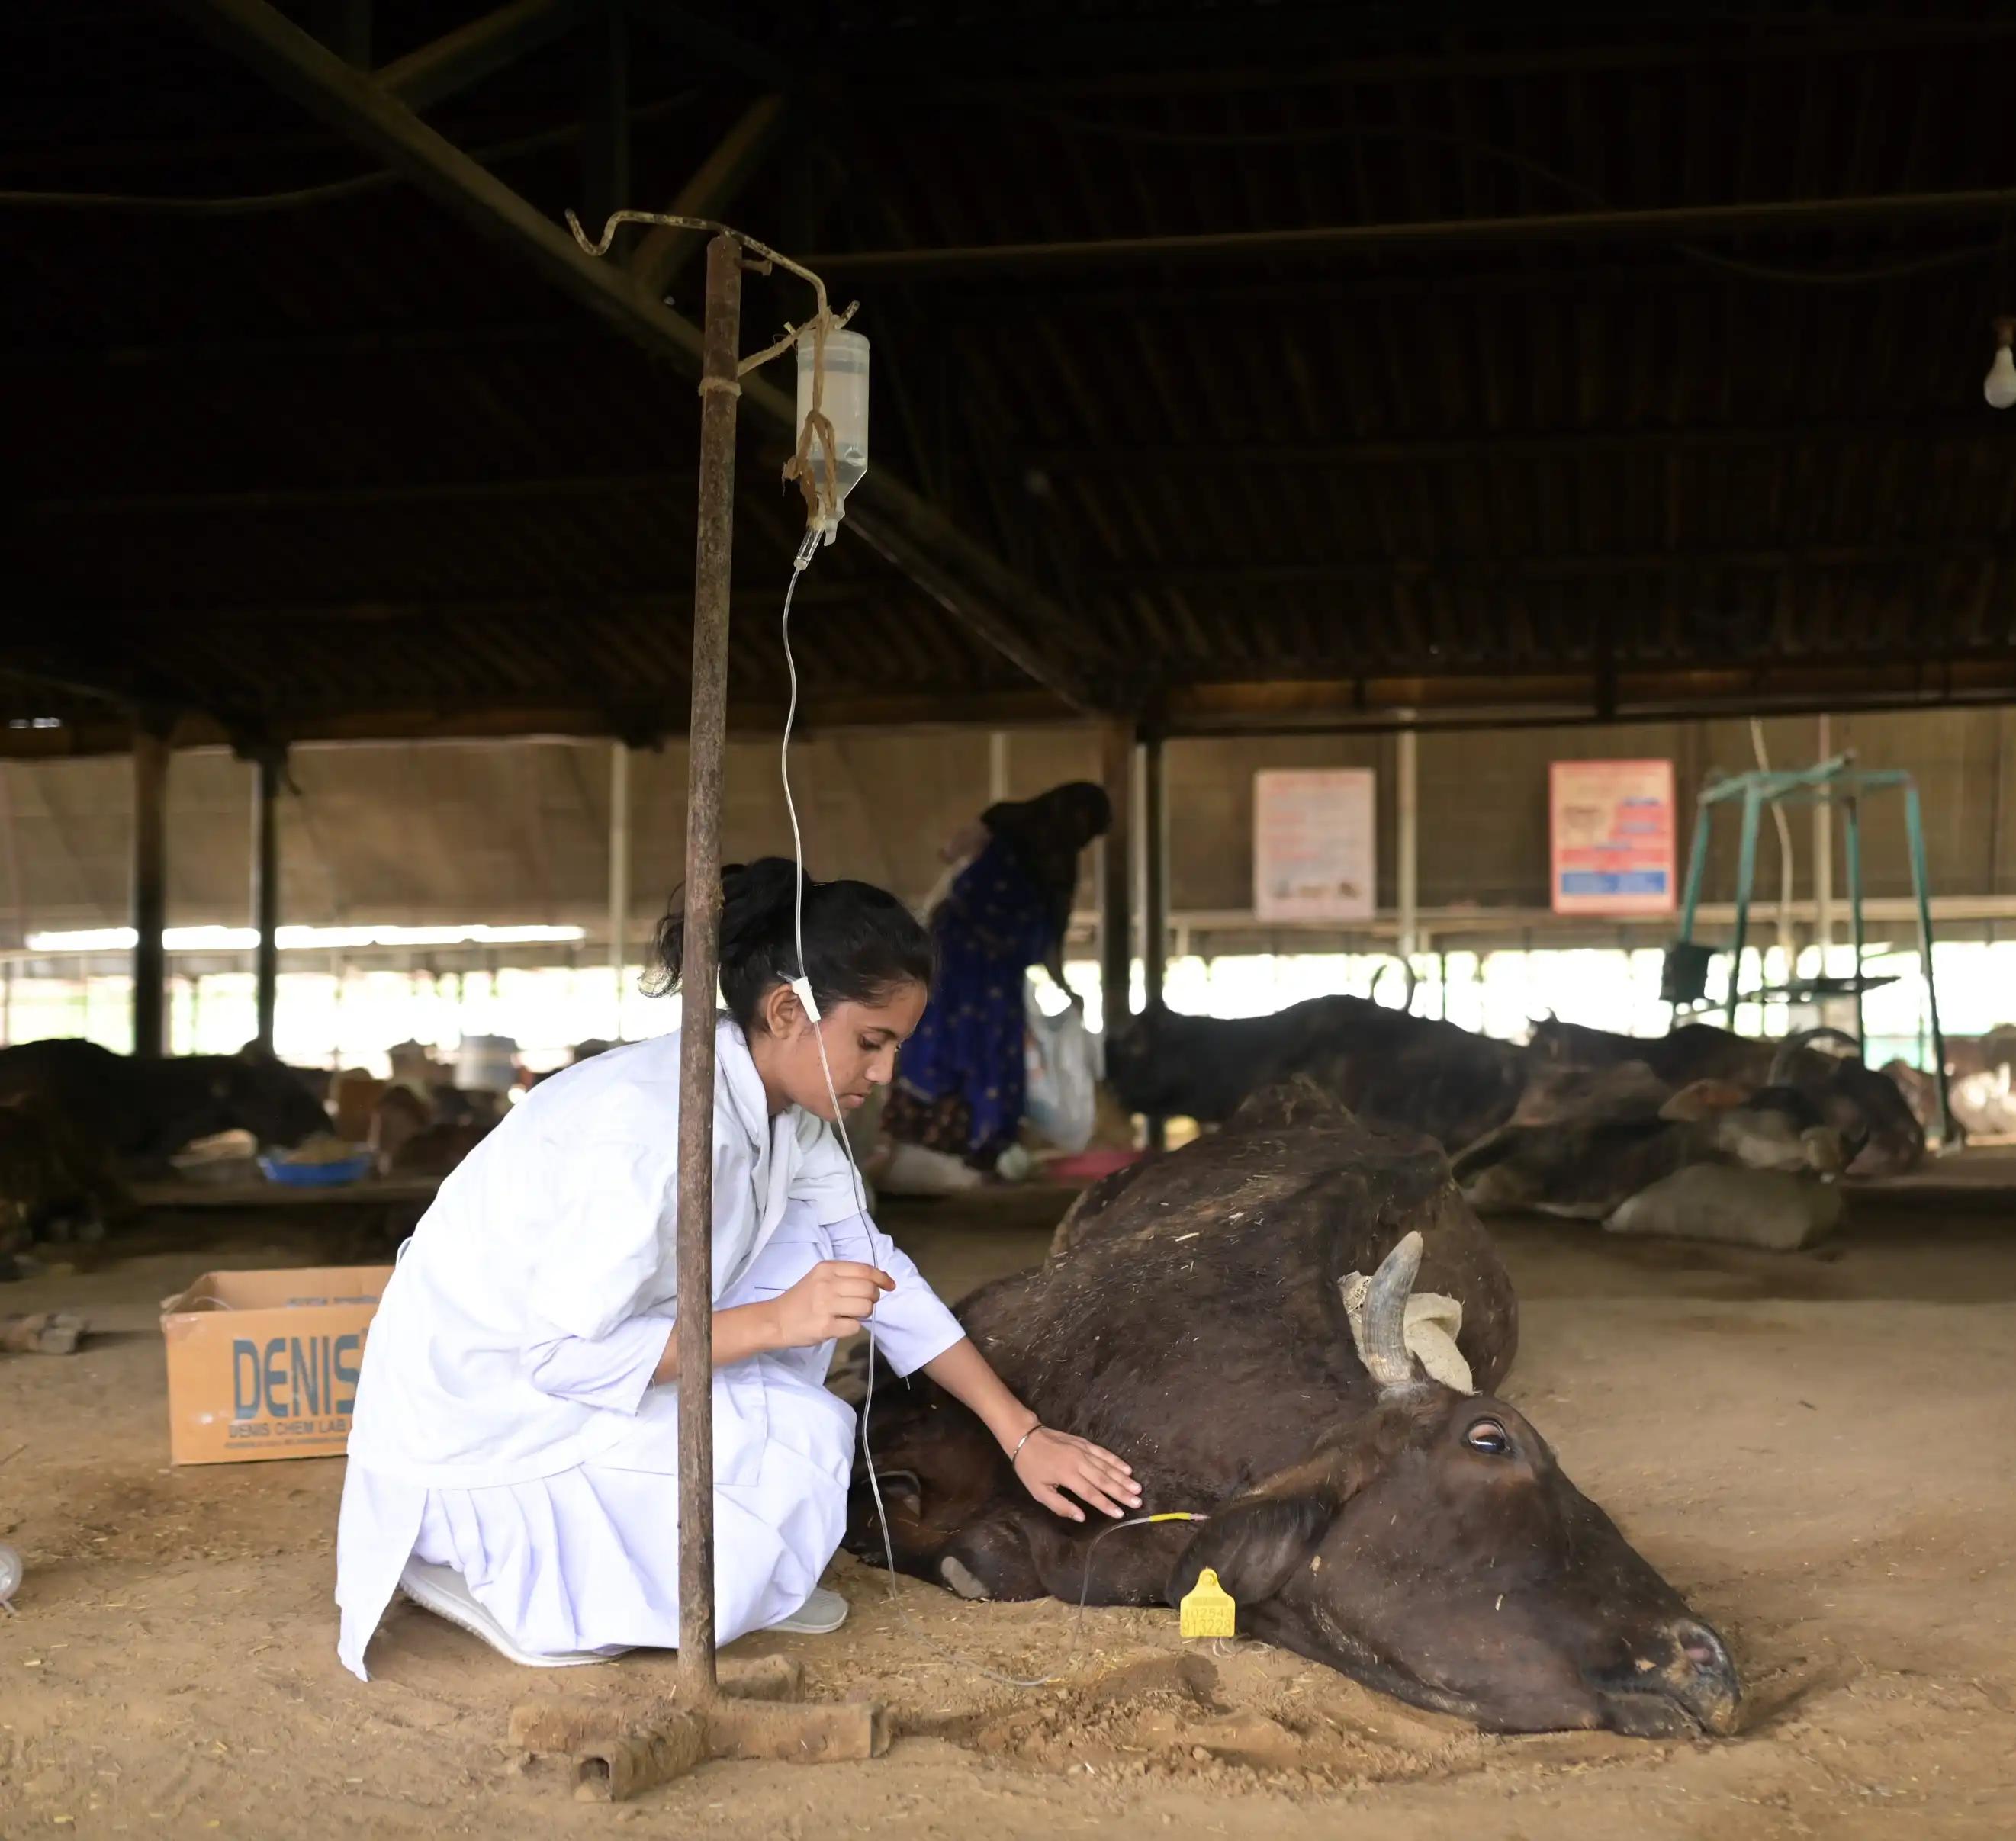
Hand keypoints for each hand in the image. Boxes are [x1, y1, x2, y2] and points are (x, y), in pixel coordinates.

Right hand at [769, 1260, 893, 1350]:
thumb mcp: (820, 1278)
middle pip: (868, 1289)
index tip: (890, 1285)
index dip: (882, 1278)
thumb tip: (879, 1280)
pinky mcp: (826, 1326)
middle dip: (873, 1298)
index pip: (865, 1270)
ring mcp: (826, 1306)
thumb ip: (846, 1277)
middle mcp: (827, 1284)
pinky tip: (839, 1325)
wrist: (776, 1320)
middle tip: (862, 1304)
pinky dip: (852, 1328)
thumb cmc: (802, 1299)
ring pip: (865, 1308)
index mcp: (827, 1268)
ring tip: (849, 1314)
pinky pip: (855, 1327)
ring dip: (863, 1314)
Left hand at [1011, 1426, 1141, 1521]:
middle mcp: (1078, 1462)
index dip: (1106, 1504)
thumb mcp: (1038, 1491)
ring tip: (1137, 1487)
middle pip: (1104, 1480)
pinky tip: (1127, 1468)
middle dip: (1122, 1492)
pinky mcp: (1084, 1442)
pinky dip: (1116, 1461)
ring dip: (1123, 1477)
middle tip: (1138, 1502)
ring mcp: (1083, 1450)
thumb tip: (1082, 1517)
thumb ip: (1060, 1505)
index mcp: (1067, 1475)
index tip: (1120, 1513)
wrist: (1025, 1436)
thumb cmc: (1030, 1467)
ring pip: (1107, 1466)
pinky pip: (1103, 1453)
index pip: (1091, 1493)